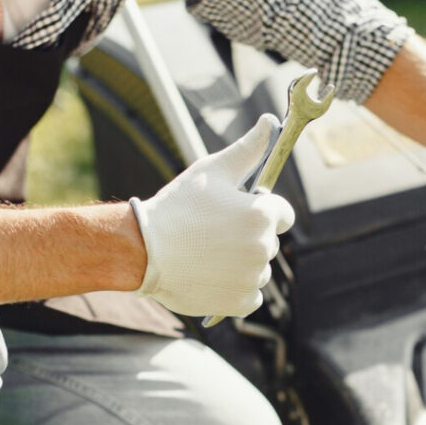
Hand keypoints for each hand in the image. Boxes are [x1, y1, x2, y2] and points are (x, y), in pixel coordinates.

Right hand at [129, 115, 293, 316]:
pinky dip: (235, 289)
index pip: (282, 214)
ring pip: (258, 269)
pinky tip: (211, 276)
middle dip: (247, 237)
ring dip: (241, 264)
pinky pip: (250, 295)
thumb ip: (247, 150)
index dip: (261, 211)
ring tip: (207, 254)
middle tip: (212, 233)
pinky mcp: (240, 303)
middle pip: (268, 242)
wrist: (142, 251)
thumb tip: (269, 122)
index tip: (236, 213)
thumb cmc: (177, 207)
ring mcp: (252, 278)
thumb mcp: (212, 171)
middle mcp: (263, 248)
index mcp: (261, 215)